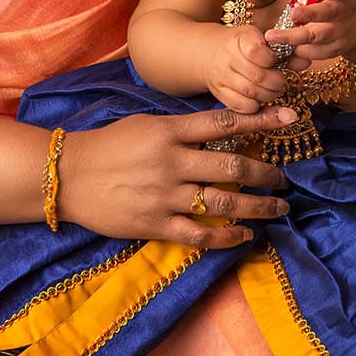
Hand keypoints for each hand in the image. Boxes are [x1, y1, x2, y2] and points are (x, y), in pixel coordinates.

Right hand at [55, 107, 296, 248]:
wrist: (66, 176)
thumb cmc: (108, 146)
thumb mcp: (145, 125)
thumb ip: (182, 129)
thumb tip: (224, 130)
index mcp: (168, 132)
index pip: (224, 123)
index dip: (260, 121)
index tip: (289, 118)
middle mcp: (171, 163)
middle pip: (233, 167)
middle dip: (266, 173)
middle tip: (282, 178)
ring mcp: (164, 196)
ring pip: (224, 203)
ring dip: (258, 206)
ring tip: (278, 208)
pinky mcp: (154, 224)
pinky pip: (199, 234)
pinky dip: (227, 237)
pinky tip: (245, 236)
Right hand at [206, 24, 289, 112]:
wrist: (210, 52)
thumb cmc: (243, 45)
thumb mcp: (262, 40)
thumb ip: (286, 52)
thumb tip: (306, 62)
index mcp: (240, 39)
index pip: (257, 51)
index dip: (272, 59)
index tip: (276, 60)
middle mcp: (227, 58)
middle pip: (258, 76)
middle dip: (277, 82)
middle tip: (280, 81)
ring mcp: (221, 77)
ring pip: (251, 93)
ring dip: (269, 95)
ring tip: (272, 89)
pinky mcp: (219, 93)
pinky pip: (241, 106)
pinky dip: (256, 106)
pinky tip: (259, 98)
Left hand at [263, 0, 355, 62]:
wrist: (354, 20)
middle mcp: (346, 11)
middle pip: (329, 14)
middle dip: (310, 14)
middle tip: (292, 14)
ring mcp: (343, 33)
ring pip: (318, 38)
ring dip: (294, 38)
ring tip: (272, 36)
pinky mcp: (336, 50)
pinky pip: (314, 53)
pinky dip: (298, 51)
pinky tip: (284, 46)